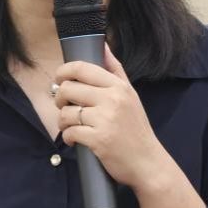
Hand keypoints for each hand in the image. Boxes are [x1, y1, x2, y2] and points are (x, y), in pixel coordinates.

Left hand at [53, 44, 171, 191]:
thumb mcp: (130, 95)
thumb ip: (115, 70)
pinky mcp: (98, 140)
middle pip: (69, 88)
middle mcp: (112, 99)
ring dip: (63, 121)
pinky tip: (75, 140)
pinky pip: (70, 132)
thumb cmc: (136, 129)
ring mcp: (105, 119)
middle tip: (64, 106)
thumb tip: (103, 44)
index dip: (64, 71)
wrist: (148, 162)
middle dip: (60, 98)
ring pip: (66, 112)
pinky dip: (68, 138)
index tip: (60, 79)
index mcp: (118, 86)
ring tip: (71, 126)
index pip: (82, 68)